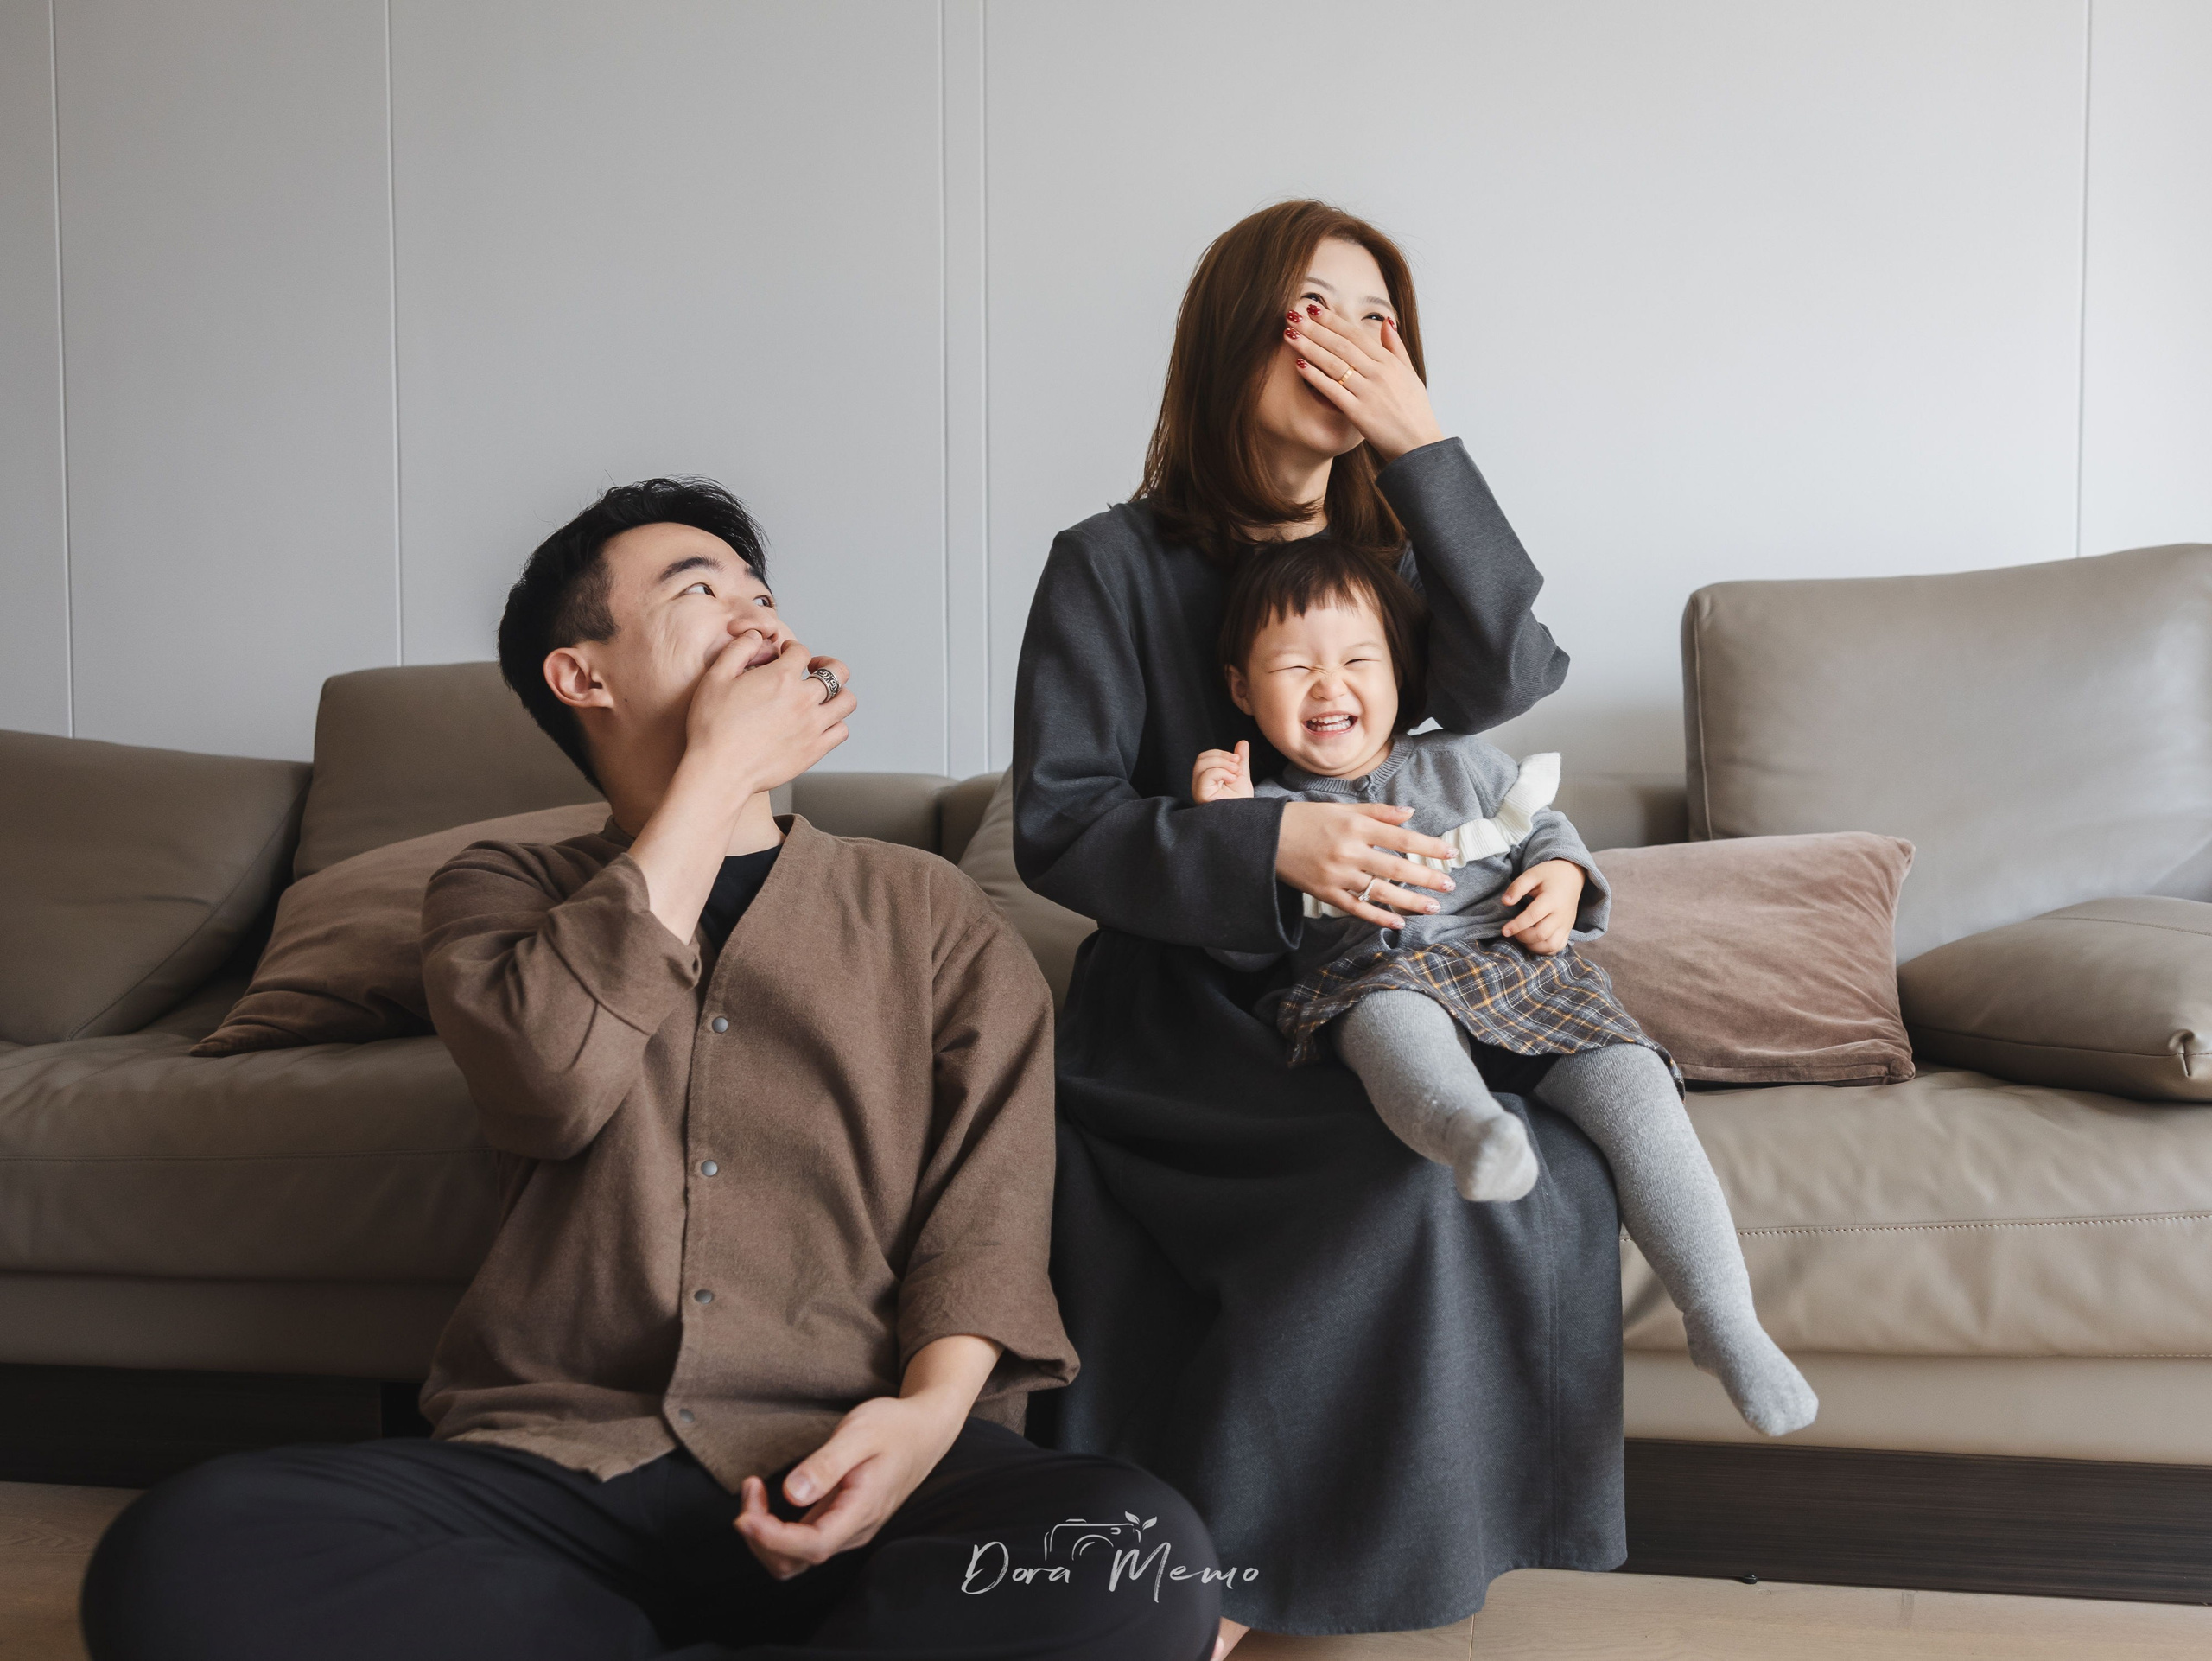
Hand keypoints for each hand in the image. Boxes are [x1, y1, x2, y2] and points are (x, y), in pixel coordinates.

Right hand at [684, 633, 854, 806]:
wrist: (719, 770)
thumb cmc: (712, 726)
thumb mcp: (716, 677)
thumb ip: (738, 650)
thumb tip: (754, 635)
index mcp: (781, 677)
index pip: (802, 651)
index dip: (793, 649)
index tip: (786, 654)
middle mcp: (803, 699)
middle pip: (837, 672)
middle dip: (827, 665)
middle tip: (814, 669)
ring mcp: (813, 726)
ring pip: (847, 702)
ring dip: (838, 694)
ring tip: (823, 696)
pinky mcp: (814, 750)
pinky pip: (841, 732)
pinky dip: (835, 724)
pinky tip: (820, 723)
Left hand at [732, 1334, 996, 1579]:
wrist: (924, 1431)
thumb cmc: (894, 1427)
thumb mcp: (860, 1433)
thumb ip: (826, 1464)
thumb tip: (791, 1495)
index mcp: (862, 1511)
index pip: (812, 1547)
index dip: (773, 1539)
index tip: (744, 1515)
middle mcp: (853, 1531)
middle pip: (795, 1562)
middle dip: (760, 1537)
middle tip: (749, 1489)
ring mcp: (845, 1530)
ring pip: (793, 1558)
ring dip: (763, 1534)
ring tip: (752, 1490)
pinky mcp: (837, 1523)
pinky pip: (799, 1542)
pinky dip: (773, 1528)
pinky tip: (764, 1496)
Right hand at [1192, 740, 1253, 802]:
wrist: (1246, 818)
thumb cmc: (1241, 802)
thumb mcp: (1241, 776)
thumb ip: (1240, 761)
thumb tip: (1243, 742)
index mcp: (1205, 779)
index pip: (1205, 757)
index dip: (1221, 754)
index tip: (1238, 759)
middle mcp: (1198, 784)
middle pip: (1201, 758)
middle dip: (1221, 757)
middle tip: (1237, 765)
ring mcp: (1198, 790)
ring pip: (1202, 764)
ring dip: (1223, 764)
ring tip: (1237, 773)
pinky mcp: (1201, 796)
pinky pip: (1206, 775)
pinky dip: (1222, 772)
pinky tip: (1233, 780)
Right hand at [1277, 801, 1455, 929]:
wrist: (1267, 838)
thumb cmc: (1307, 819)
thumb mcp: (1342, 808)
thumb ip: (1378, 812)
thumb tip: (1410, 814)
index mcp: (1355, 826)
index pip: (1402, 839)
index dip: (1429, 847)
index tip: (1451, 854)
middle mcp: (1349, 851)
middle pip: (1397, 868)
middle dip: (1427, 878)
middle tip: (1450, 885)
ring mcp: (1337, 875)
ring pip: (1381, 892)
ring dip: (1410, 901)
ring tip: (1433, 906)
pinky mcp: (1326, 893)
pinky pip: (1357, 908)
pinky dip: (1379, 917)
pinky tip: (1398, 922)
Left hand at [1284, 305, 1445, 463]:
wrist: (1419, 445)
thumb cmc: (1414, 411)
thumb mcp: (1410, 375)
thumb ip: (1396, 348)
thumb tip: (1387, 322)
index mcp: (1389, 362)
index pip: (1355, 334)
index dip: (1332, 320)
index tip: (1313, 308)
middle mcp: (1379, 373)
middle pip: (1341, 345)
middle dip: (1315, 328)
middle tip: (1292, 315)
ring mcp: (1369, 392)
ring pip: (1333, 364)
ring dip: (1309, 347)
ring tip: (1289, 335)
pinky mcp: (1359, 413)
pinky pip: (1332, 390)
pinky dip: (1315, 376)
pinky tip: (1299, 364)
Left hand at [1499, 859, 1584, 954]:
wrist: (1572, 877)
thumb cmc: (1549, 875)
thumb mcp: (1532, 874)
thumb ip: (1518, 887)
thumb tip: (1505, 902)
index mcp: (1552, 899)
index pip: (1533, 916)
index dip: (1517, 925)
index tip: (1504, 930)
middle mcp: (1561, 915)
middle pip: (1541, 934)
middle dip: (1523, 937)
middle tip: (1513, 932)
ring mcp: (1566, 924)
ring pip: (1551, 945)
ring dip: (1533, 946)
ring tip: (1522, 938)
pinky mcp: (1568, 930)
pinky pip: (1558, 947)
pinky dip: (1545, 950)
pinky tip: (1533, 943)